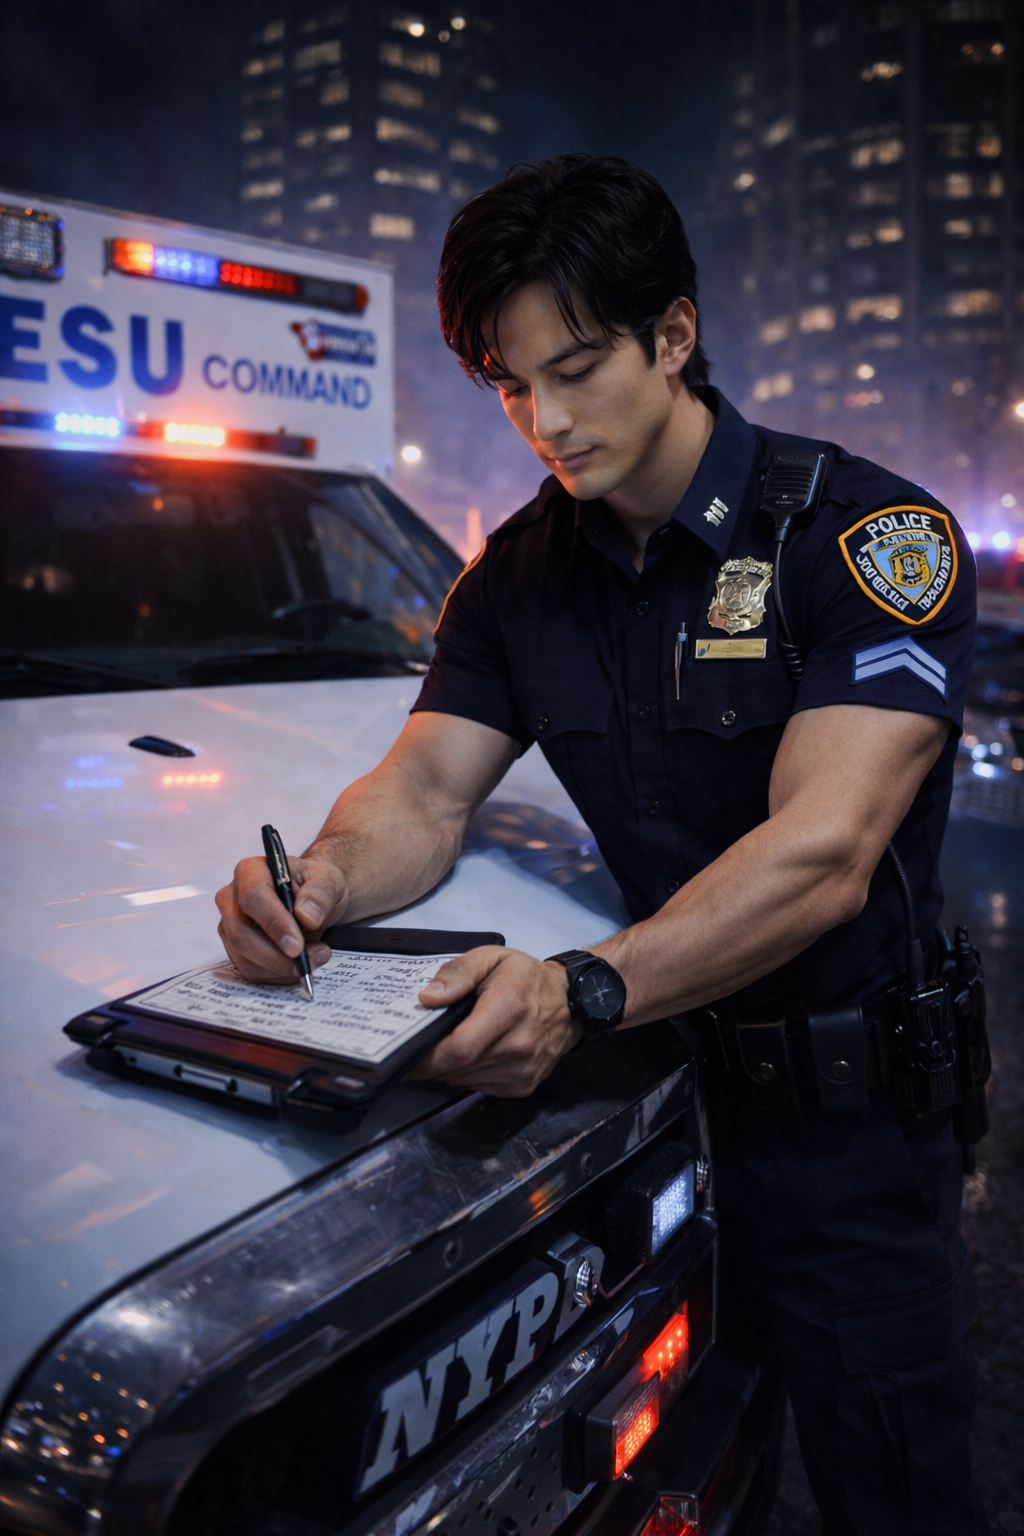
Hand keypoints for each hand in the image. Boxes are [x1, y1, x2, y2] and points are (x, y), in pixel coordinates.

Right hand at [215, 851, 346, 981]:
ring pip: (244, 957)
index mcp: (251, 871)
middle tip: (312, 959)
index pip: (253, 897)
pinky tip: (299, 966)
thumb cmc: (316, 887)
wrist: (314, 903)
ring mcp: (230, 925)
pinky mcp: (235, 949)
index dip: (274, 923)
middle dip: (277, 955)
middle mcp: (232, 898)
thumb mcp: (329, 880)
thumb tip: (306, 915)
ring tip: (315, 958)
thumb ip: (321, 892)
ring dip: (281, 967)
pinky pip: (250, 970)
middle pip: (241, 932)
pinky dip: (277, 975)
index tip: (296, 946)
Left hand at [410, 947, 579, 1096]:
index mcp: (509, 1009)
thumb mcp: (492, 957)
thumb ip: (458, 972)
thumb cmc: (526, 977)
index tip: (406, 1055)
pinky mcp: (523, 1085)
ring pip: (466, 1080)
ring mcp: (523, 1070)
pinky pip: (480, 1087)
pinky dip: (467, 1075)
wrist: (570, 1003)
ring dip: (449, 1069)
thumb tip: (428, 998)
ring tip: (448, 1046)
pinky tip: (472, 1054)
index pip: (460, 1048)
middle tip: (421, 1046)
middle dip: (432, 1061)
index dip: (428, 1058)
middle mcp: (519, 1045)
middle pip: (458, 1068)